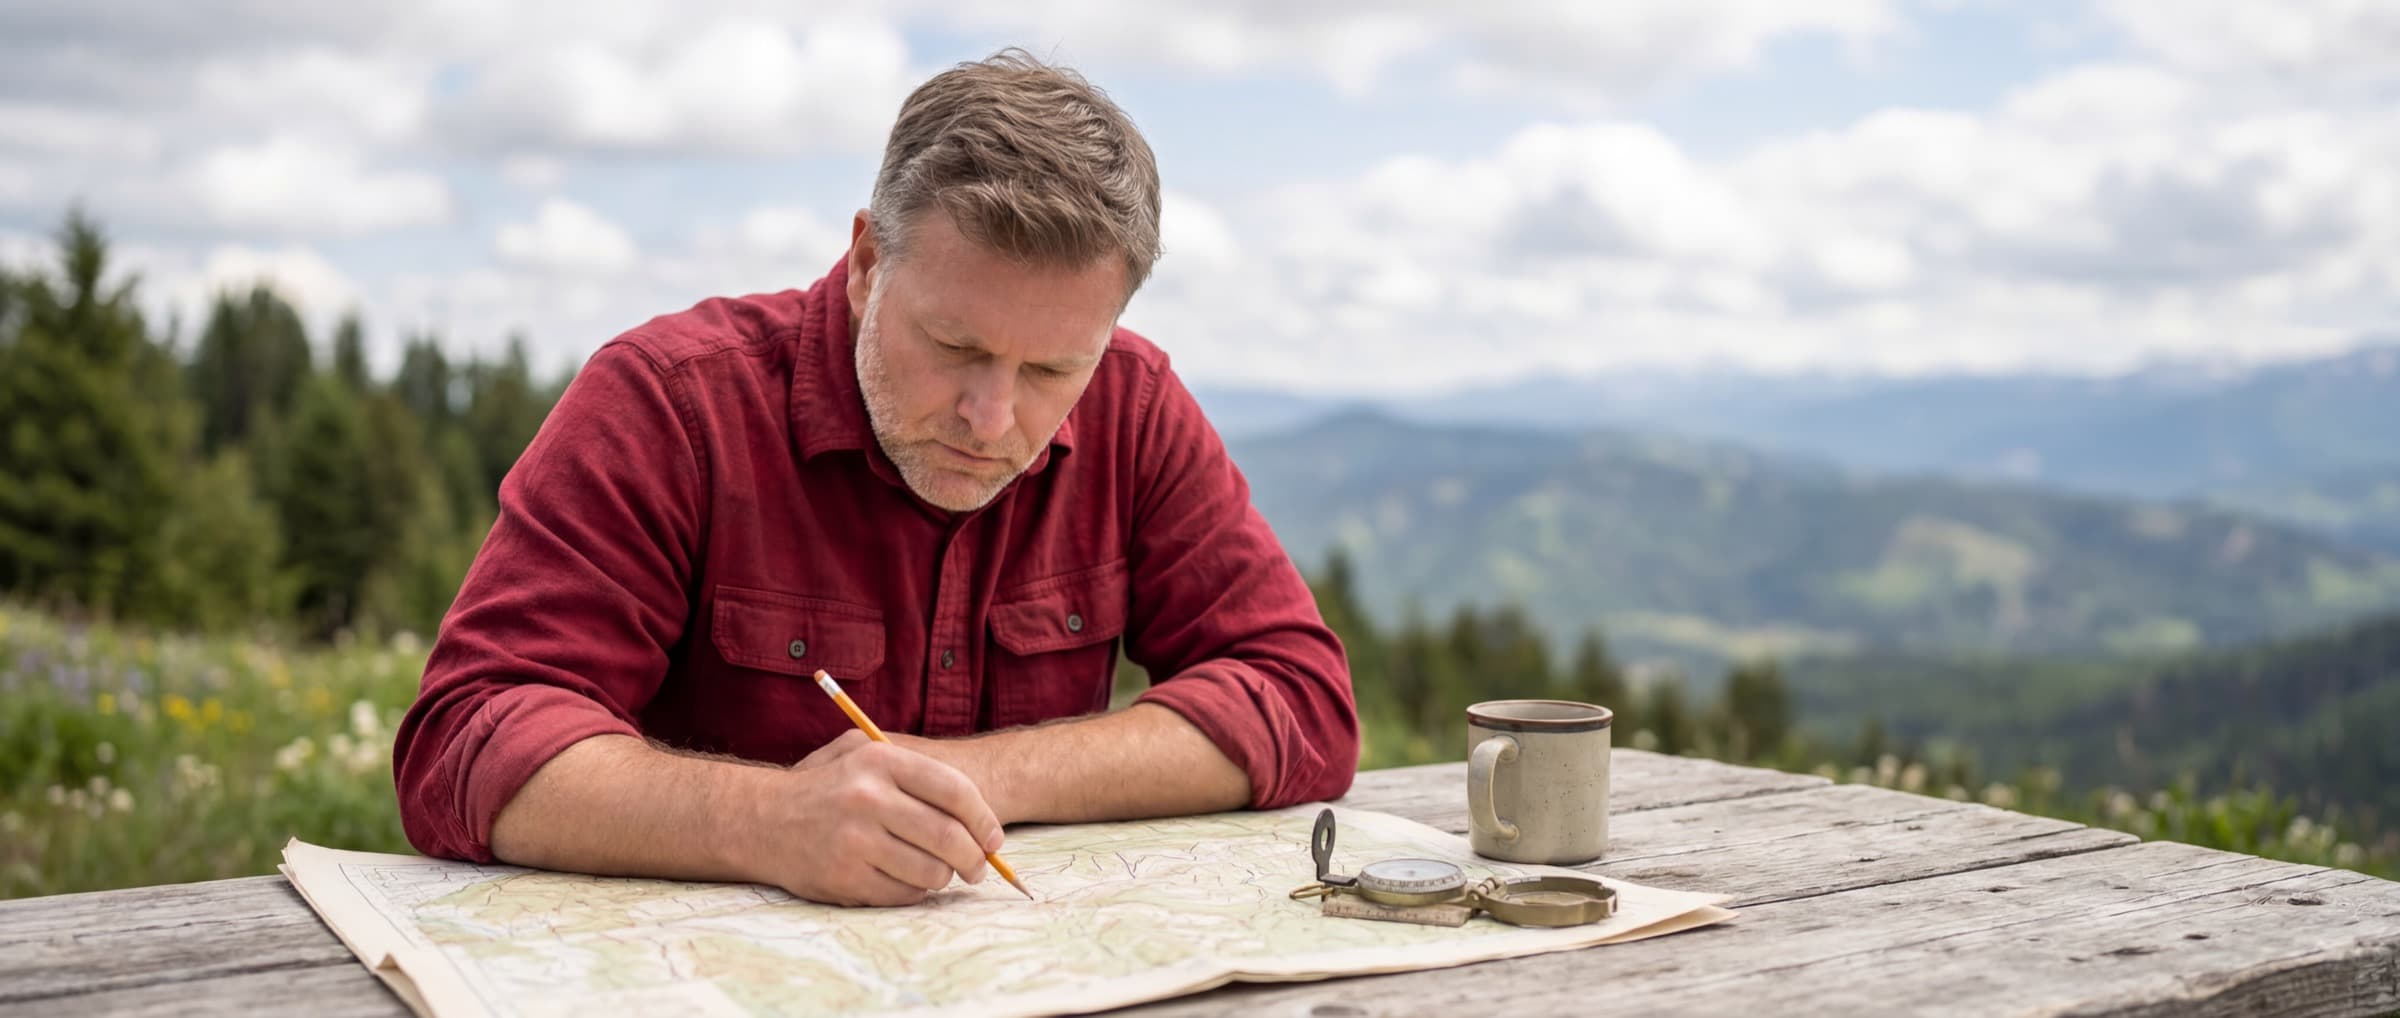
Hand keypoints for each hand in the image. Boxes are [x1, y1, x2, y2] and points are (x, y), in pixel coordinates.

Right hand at [742, 730, 1005, 905]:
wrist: (761, 819)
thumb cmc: (826, 786)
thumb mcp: (861, 752)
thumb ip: (917, 771)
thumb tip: (979, 815)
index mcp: (880, 761)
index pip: (955, 791)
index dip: (984, 819)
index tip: (994, 838)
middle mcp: (868, 798)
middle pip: (949, 837)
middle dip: (975, 858)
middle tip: (978, 867)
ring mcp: (855, 841)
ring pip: (931, 871)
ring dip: (944, 877)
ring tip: (938, 871)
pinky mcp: (844, 878)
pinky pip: (904, 893)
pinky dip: (914, 891)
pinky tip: (905, 879)